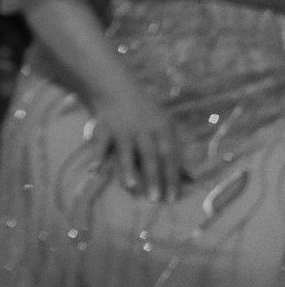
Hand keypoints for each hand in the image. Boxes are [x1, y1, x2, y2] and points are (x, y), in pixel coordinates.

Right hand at [89, 87, 188, 201]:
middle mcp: (143, 129)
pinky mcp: (102, 127)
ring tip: (131, 187)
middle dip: (154, 177)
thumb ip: (175, 154)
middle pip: (150, 156)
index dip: (172, 177)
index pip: (170, 156)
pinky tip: (95, 171)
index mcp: (162, 129)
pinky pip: (100, 144)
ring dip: (128, 168)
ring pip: (126, 151)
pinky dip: (97, 156)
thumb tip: (193, 179)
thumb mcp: (163, 127)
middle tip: (156, 199)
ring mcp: (122, 128)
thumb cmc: (144, 113)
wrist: (113, 86)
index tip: (174, 198)